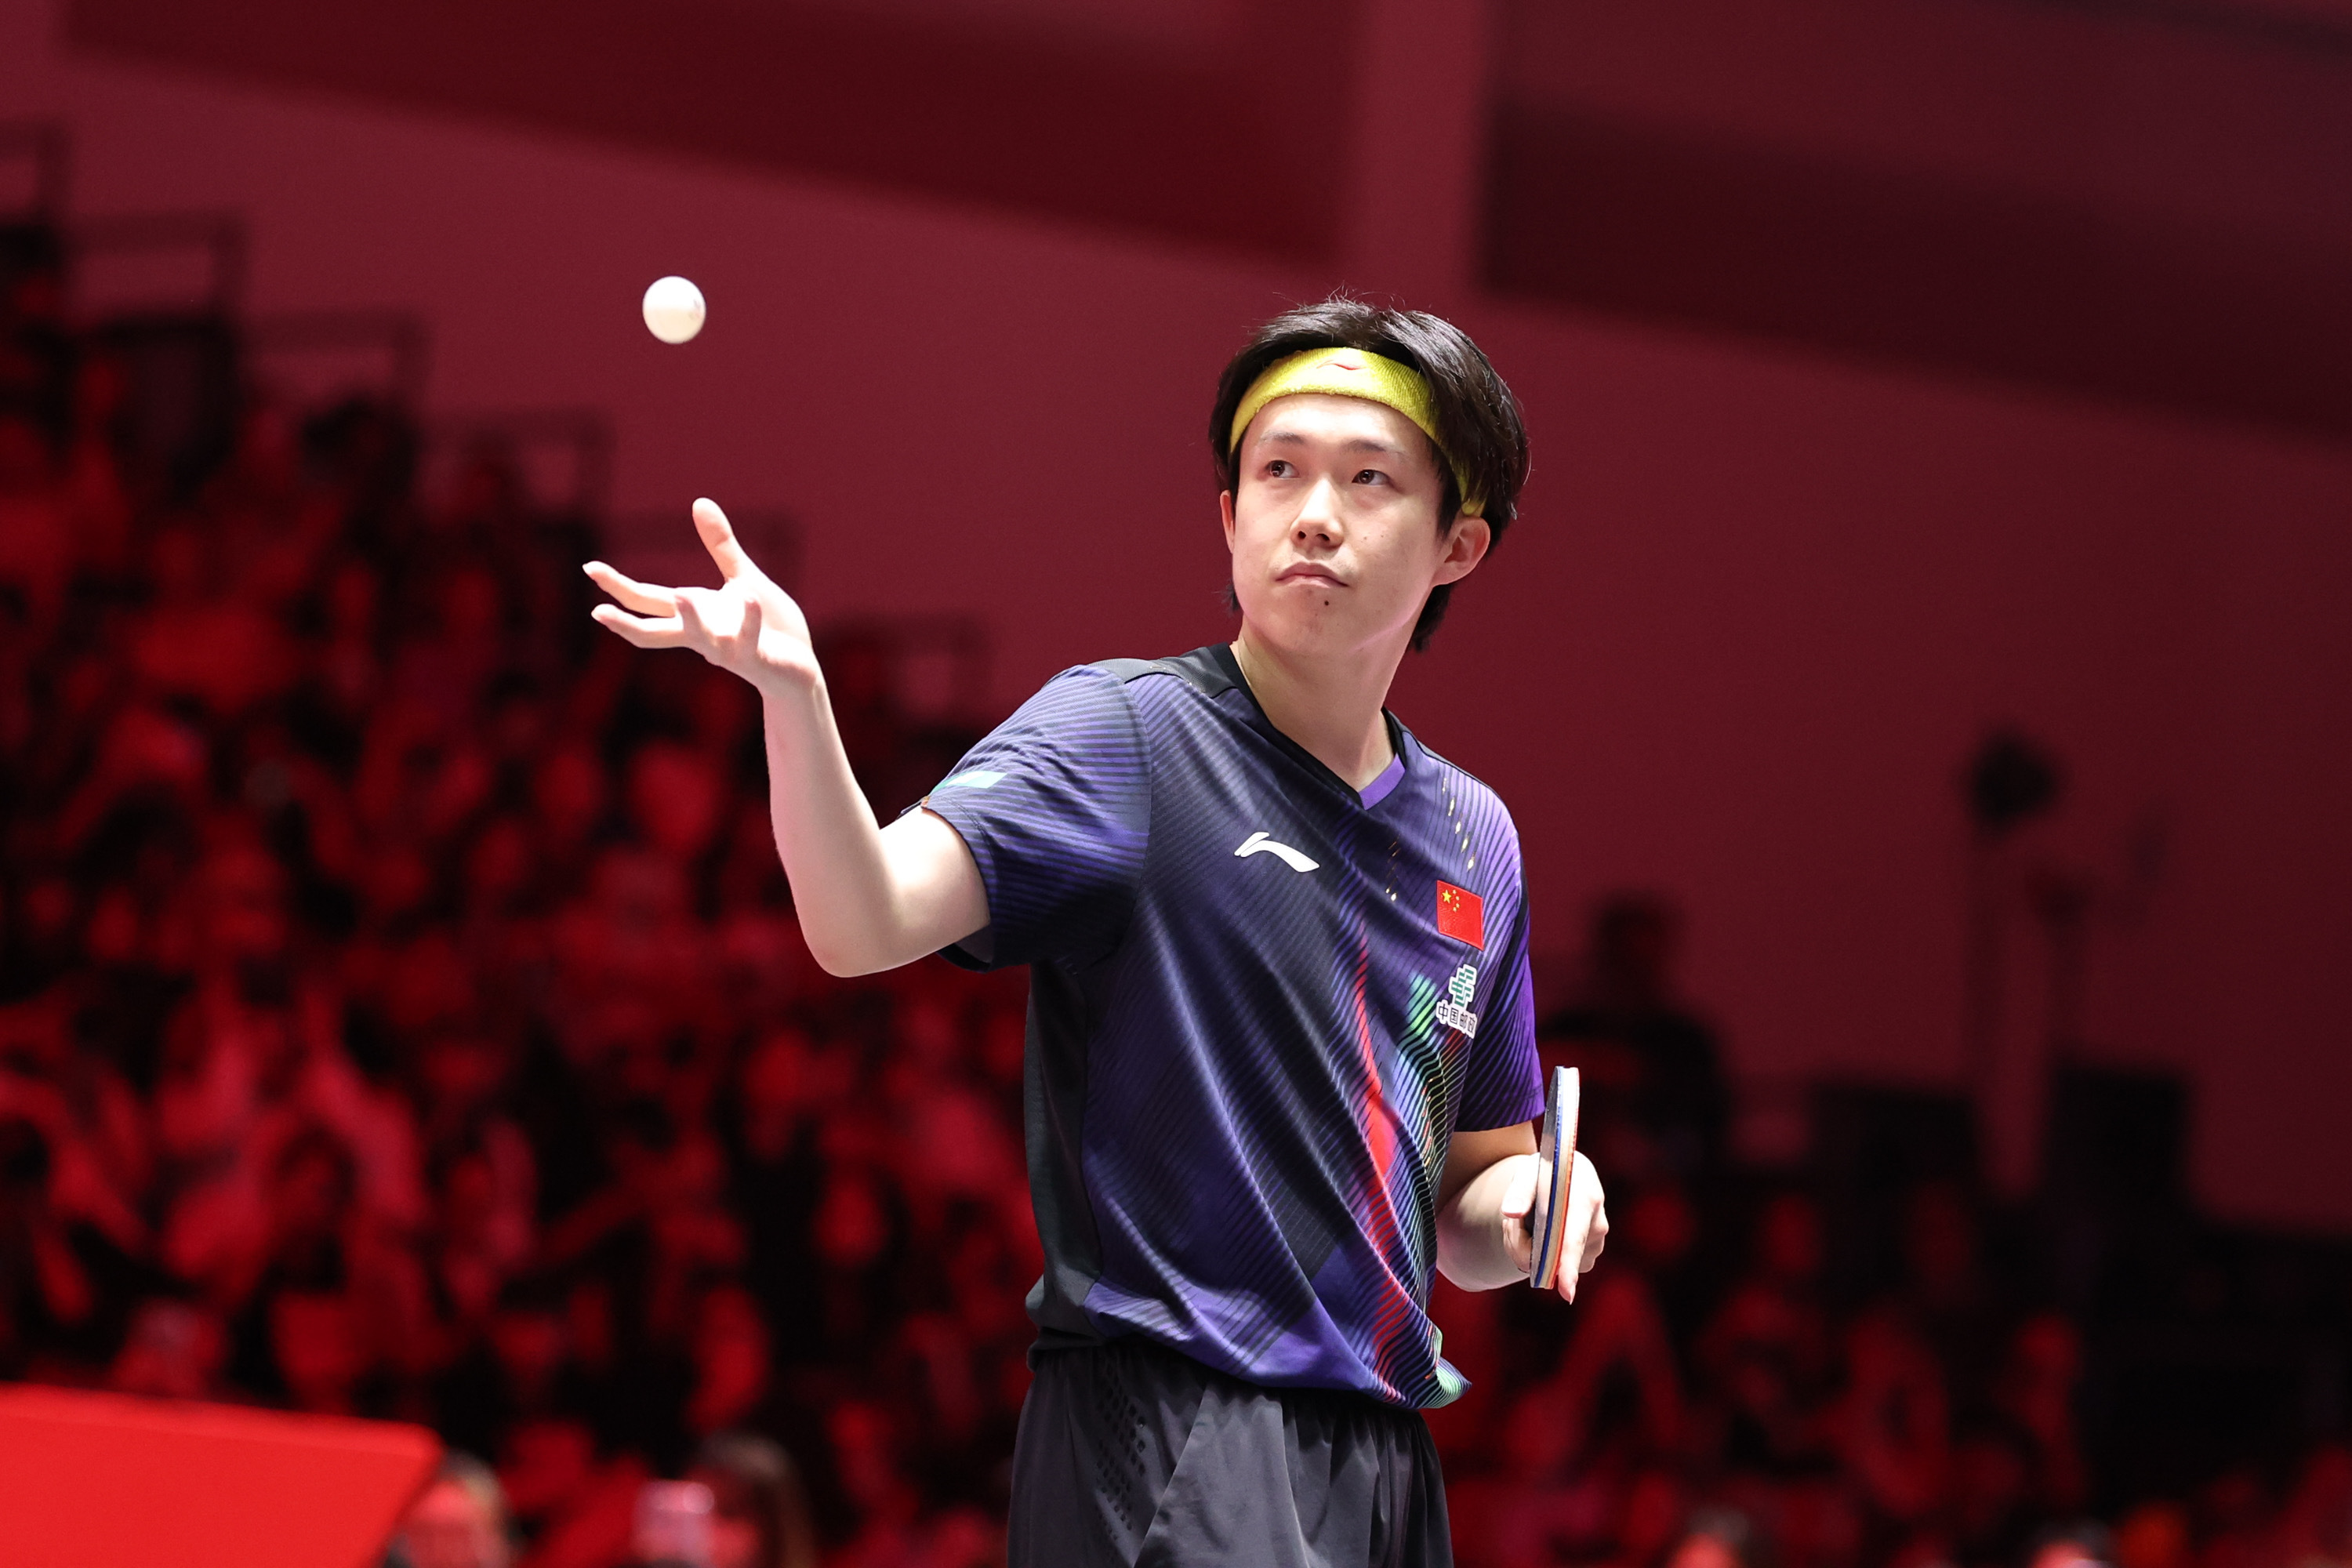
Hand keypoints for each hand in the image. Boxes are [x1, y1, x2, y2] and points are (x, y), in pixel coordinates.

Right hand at [584, 498, 815, 696]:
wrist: (801, 668)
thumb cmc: (771, 627)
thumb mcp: (742, 579)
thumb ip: (720, 546)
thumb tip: (699, 501)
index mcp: (696, 614)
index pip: (648, 599)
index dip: (618, 585)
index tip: (590, 568)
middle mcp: (703, 635)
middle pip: (654, 631)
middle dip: (626, 622)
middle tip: (597, 611)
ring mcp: (728, 649)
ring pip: (701, 639)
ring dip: (691, 618)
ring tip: (678, 594)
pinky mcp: (757, 659)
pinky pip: (749, 640)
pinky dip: (750, 620)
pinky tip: (751, 597)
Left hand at [1499, 1150, 1608, 1301]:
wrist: (1569, 1173)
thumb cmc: (1549, 1170)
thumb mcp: (1531, 1171)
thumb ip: (1521, 1190)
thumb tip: (1511, 1213)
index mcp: (1586, 1200)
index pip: (1575, 1239)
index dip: (1568, 1266)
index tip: (1566, 1293)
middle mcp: (1597, 1226)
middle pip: (1554, 1256)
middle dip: (1523, 1245)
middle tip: (1511, 1221)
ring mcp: (1595, 1244)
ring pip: (1552, 1264)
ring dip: (1528, 1249)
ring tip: (1526, 1221)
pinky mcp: (1587, 1256)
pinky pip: (1556, 1268)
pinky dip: (1538, 1257)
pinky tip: (1538, 1234)